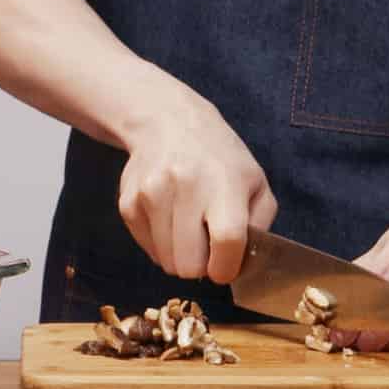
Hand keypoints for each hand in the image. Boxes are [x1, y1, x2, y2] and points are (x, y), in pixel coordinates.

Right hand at [117, 94, 276, 286]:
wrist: (169, 122)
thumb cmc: (219, 158)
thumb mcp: (255, 182)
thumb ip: (259, 226)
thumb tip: (241, 266)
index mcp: (224, 182)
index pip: (227, 242)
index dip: (226, 267)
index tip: (225, 265)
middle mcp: (185, 186)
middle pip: (189, 265)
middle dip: (200, 264)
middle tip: (206, 243)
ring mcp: (152, 194)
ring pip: (166, 263)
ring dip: (180, 254)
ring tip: (188, 225)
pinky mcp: (128, 203)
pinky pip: (147, 250)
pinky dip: (160, 244)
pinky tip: (169, 216)